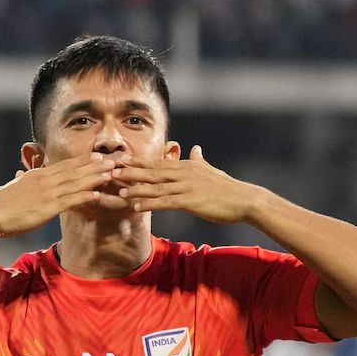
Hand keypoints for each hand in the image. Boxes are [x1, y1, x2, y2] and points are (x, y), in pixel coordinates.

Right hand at [0, 153, 114, 236]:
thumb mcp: (12, 187)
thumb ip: (21, 179)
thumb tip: (20, 174)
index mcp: (37, 175)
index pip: (64, 165)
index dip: (82, 161)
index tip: (96, 157)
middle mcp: (44, 180)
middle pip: (74, 171)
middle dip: (94, 166)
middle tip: (112, 161)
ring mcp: (47, 193)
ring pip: (76, 183)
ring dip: (95, 178)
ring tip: (110, 174)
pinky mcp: (48, 208)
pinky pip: (71, 200)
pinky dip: (85, 196)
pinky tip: (97, 194)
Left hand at [113, 145, 259, 223]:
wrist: (244, 200)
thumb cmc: (228, 188)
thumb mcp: (211, 170)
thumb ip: (200, 160)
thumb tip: (196, 148)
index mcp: (187, 166)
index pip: (158, 162)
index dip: (139, 161)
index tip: (123, 159)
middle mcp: (184, 173)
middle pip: (152, 172)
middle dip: (131, 172)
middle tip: (112, 171)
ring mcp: (186, 186)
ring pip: (156, 187)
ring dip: (136, 190)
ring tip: (119, 191)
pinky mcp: (190, 201)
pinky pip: (165, 202)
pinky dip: (149, 204)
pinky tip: (137, 207)